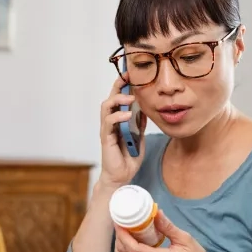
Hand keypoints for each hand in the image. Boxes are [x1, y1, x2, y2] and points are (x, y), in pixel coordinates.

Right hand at [97, 73, 147, 188]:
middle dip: (118, 85)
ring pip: (106, 107)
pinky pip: (109, 122)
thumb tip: (145, 109)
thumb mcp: (139, 138)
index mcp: (119, 121)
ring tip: (129, 99)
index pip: (119, 98)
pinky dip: (118, 116)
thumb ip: (140, 124)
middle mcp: (111, 123)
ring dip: (118, 100)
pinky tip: (127, 115)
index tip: (132, 74)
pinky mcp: (106, 138)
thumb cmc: (128, 158)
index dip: (124, 86)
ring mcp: (107, 130)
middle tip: (128, 76)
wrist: (121, 177)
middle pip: (111, 98)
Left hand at [113, 210, 227, 251]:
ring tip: (124, 230)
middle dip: (119, 237)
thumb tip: (155, 212)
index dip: (123, 235)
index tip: (120, 222)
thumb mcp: (186, 241)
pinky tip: (130, 241)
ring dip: (120, 245)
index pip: (134, 249)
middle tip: (120, 222)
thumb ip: (168, 227)